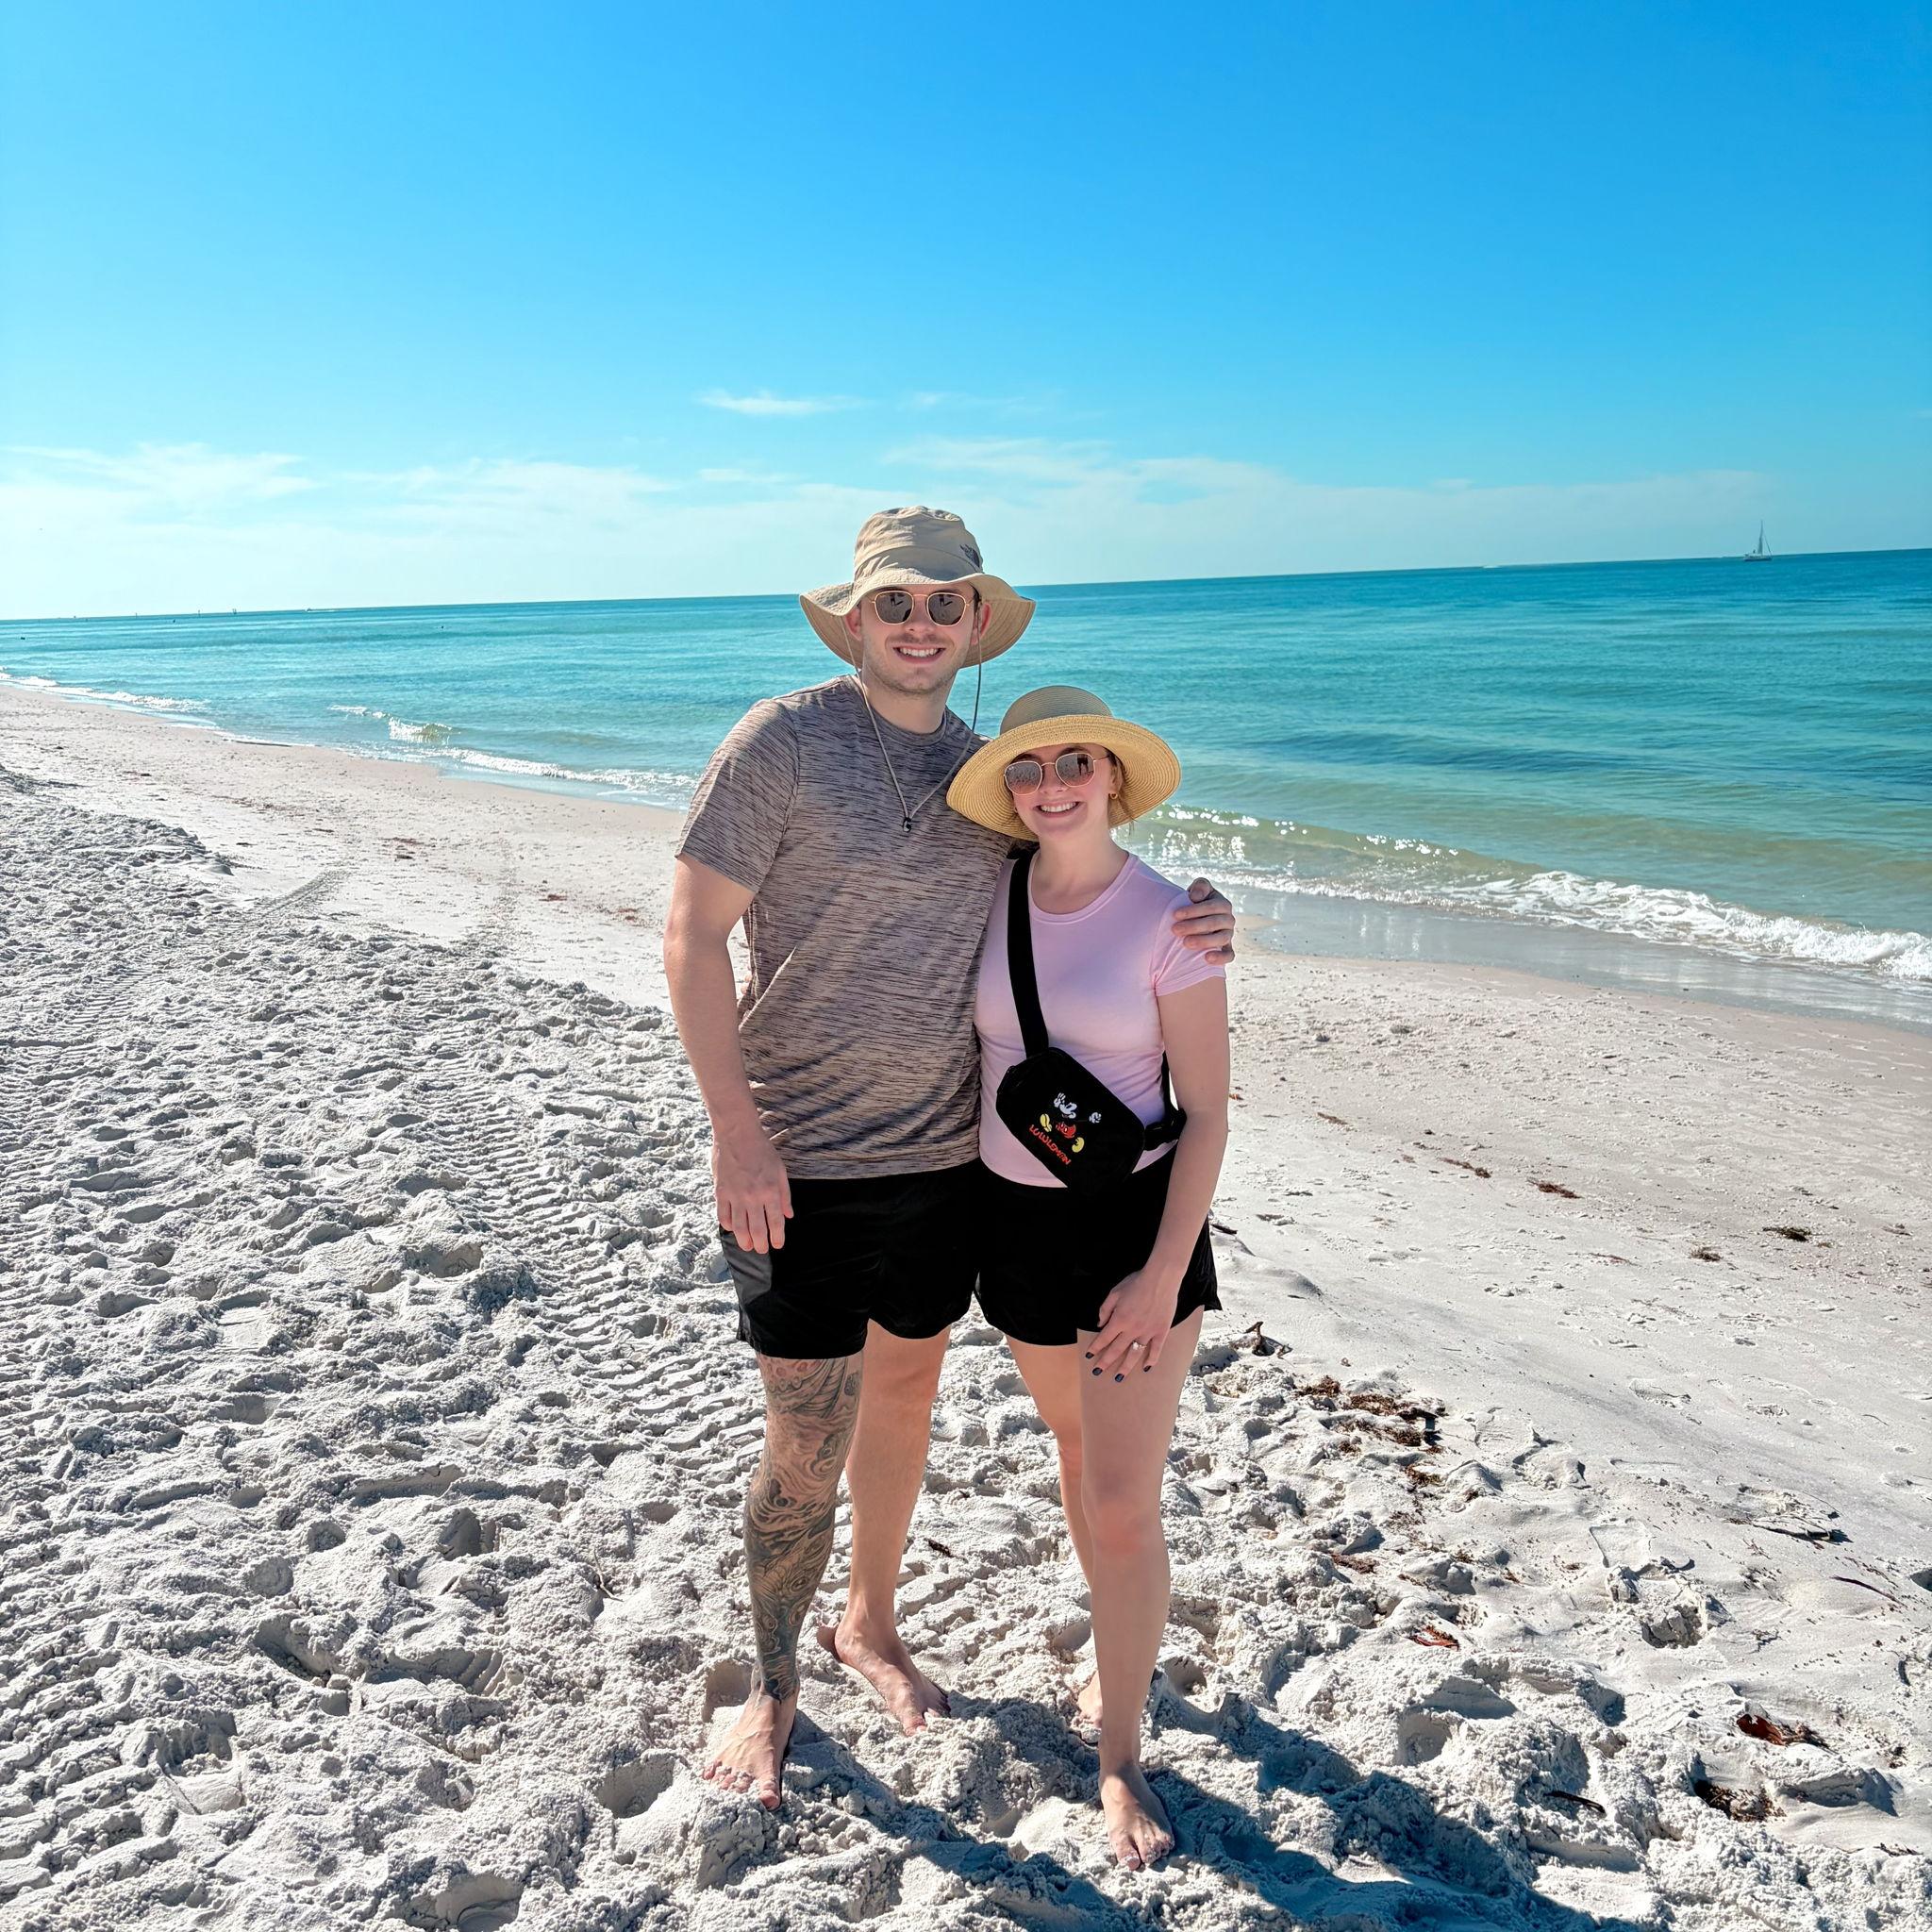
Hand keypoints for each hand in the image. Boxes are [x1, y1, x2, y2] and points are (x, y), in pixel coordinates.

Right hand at [713, 1121, 792, 1252]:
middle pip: (757, 1230)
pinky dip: (728, 1225)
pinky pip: (723, 1215)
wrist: (737, 1134)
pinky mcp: (721, 1192)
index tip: (777, 1245)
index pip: (775, 1222)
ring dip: (743, 1240)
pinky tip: (732, 1228)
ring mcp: (735, 1196)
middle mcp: (753, 1197)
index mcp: (771, 1191)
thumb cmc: (762, 1150)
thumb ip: (785, 1195)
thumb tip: (789, 1215)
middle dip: (760, 1244)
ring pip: (739, 1227)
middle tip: (761, 1250)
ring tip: (747, 1246)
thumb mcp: (780, 1170)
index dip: (777, 1237)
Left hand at [1088, 1268, 1180, 1377]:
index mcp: (1119, 1320)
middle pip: (1116, 1350)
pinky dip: (1151, 1359)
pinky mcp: (1161, 1331)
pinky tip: (1146, 1368)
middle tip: (1097, 1372)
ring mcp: (1148, 1332)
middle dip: (1105, 1362)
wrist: (1160, 1279)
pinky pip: (1156, 1349)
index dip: (1095, 1347)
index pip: (1104, 1338)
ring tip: (1118, 1378)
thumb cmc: (1136, 1283)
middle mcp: (1132, 1329)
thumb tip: (1099, 1324)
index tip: (1089, 1355)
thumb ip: (1105, 1309)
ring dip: (1125, 1367)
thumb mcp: (1115, 1292)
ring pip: (1134, 1354)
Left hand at [1174, 878, 1235, 963]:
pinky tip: (1207, 958)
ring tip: (1186, 943)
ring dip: (1204, 941)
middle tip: (1175, 930)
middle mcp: (1228, 920)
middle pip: (1215, 923)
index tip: (1176, 914)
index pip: (1212, 906)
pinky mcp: (1227, 949)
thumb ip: (1200, 886)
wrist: (1197, 920)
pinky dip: (1221, 957)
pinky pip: (1229, 955)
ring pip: (1222, 938)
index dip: (1194, 910)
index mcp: (1223, 904)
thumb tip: (1196, 897)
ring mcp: (1228, 935)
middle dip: (1194, 926)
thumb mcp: (1198, 890)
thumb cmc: (1195, 903)